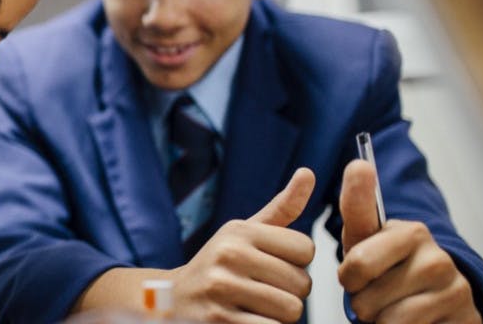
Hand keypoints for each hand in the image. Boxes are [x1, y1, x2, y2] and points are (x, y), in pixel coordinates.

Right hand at [168, 168, 315, 322]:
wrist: (173, 300)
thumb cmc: (218, 265)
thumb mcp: (244, 233)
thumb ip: (281, 208)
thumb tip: (308, 173)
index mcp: (239, 231)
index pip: (306, 249)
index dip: (296, 263)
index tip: (273, 266)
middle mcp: (229, 255)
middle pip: (302, 283)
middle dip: (289, 293)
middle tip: (262, 291)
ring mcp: (222, 289)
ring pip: (290, 309)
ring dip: (279, 316)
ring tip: (255, 307)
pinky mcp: (219, 320)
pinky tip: (247, 319)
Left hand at [338, 160, 480, 322]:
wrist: (439, 300)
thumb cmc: (390, 265)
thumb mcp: (366, 238)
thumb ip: (357, 206)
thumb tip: (359, 163)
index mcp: (410, 233)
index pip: (357, 261)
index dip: (349, 277)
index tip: (356, 276)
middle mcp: (436, 258)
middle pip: (362, 296)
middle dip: (361, 301)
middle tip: (375, 292)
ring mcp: (452, 289)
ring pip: (382, 319)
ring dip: (378, 320)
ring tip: (392, 306)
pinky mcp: (462, 317)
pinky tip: (410, 319)